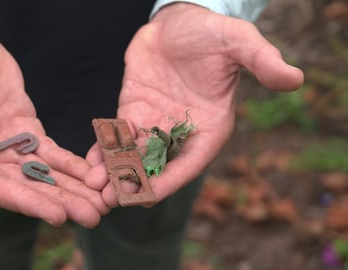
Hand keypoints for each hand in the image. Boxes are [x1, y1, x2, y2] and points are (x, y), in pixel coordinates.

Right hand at [0, 1, 107, 226]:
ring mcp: (6, 145)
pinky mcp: (25, 129)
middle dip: (59, 202)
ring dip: (72, 190)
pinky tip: (93, 175)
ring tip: (102, 204)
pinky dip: (72, 165)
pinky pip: (51, 152)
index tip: (57, 214)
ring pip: (42, 174)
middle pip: (24, 187)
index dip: (25, 201)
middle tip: (93, 216)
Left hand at [85, 3, 303, 206]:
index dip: (169, 180)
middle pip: (157, 166)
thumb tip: (295, 78)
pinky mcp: (134, 111)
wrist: (179, 20)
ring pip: (133, 155)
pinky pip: (118, 136)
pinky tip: (89, 162)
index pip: (190, 162)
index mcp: (210, 127)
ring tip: (92, 185)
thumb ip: (261, 61)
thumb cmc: (212, 33)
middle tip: (108, 199)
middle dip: (133, 183)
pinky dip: (105, 149)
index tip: (145, 197)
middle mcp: (181, 132)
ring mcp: (155, 123)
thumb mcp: (238, 43)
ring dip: (114, 171)